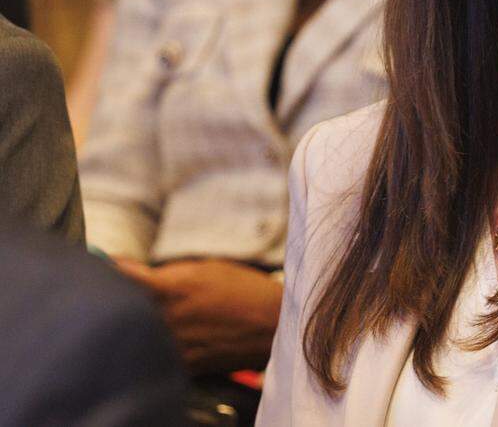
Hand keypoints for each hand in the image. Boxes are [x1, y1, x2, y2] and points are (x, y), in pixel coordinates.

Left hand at [116, 257, 282, 374]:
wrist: (274, 326)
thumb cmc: (243, 290)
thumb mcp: (207, 268)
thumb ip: (166, 273)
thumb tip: (128, 271)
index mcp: (174, 289)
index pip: (121, 277)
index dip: (104, 267)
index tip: (96, 259)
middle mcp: (168, 319)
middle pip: (119, 306)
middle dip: (112, 294)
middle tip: (111, 284)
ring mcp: (172, 346)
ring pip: (134, 332)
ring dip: (130, 319)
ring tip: (141, 310)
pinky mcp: (180, 366)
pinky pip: (153, 351)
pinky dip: (149, 340)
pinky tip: (158, 332)